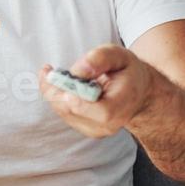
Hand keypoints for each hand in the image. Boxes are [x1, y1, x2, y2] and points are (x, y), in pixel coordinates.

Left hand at [39, 44, 154, 138]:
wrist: (136, 91)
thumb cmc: (127, 71)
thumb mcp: (120, 55)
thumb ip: (100, 58)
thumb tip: (78, 71)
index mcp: (123, 105)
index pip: (101, 112)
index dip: (79, 98)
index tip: (65, 77)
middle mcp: (110, 124)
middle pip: (73, 111)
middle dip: (56, 89)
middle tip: (48, 69)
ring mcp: (96, 130)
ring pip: (62, 111)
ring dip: (53, 91)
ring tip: (55, 73)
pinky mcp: (84, 128)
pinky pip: (62, 113)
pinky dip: (56, 97)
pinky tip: (60, 83)